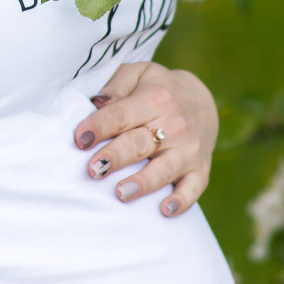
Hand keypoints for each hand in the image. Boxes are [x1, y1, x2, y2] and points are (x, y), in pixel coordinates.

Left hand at [73, 62, 217, 215]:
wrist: (203, 101)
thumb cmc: (159, 89)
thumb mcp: (139, 73)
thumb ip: (117, 85)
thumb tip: (96, 103)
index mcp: (155, 98)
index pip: (122, 115)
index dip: (99, 127)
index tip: (80, 139)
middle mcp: (175, 124)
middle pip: (140, 144)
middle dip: (116, 157)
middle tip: (94, 170)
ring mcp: (189, 149)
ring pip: (164, 169)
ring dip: (143, 183)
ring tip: (120, 193)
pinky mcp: (200, 169)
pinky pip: (193, 188)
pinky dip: (181, 201)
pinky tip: (164, 210)